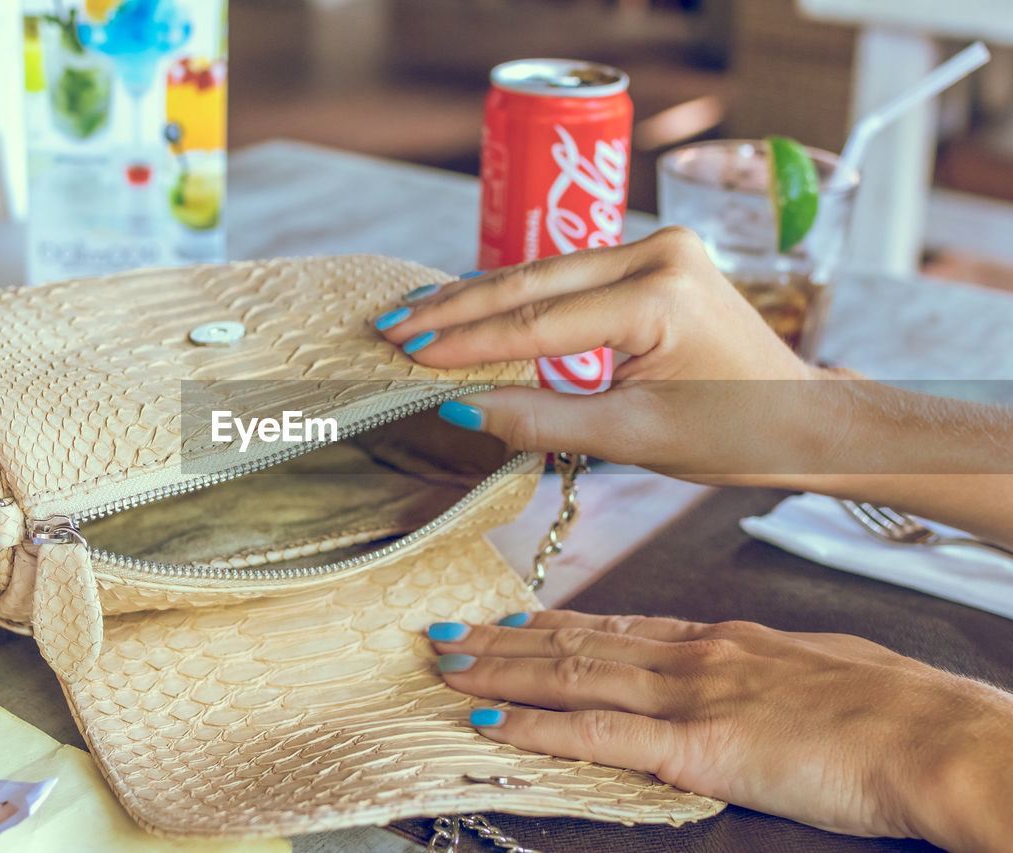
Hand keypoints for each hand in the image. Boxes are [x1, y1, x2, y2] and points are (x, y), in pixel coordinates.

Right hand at [375, 227, 845, 483]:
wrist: (804, 415)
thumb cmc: (735, 432)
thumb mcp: (633, 437)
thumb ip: (542, 420)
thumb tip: (458, 407)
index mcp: (661, 297)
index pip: (537, 325)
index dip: (465, 345)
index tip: (407, 357)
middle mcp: (659, 253)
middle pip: (532, 283)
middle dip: (457, 309)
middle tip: (392, 326)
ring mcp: (659, 246)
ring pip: (544, 272)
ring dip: (478, 296)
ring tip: (416, 314)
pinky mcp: (655, 255)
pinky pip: (568, 275)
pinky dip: (517, 294)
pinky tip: (471, 302)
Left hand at [428, 611, 1012, 848]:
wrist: (936, 736)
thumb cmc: (894, 709)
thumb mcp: (819, 668)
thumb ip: (767, 669)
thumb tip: (750, 675)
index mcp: (722, 640)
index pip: (618, 626)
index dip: (555, 624)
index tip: (512, 619)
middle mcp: (692, 656)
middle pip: (576, 643)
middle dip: (505, 641)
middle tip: (446, 634)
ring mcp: (688, 696)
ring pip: (570, 676)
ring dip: (498, 673)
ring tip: (445, 665)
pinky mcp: (694, 746)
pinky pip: (594, 736)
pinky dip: (532, 729)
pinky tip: (487, 725)